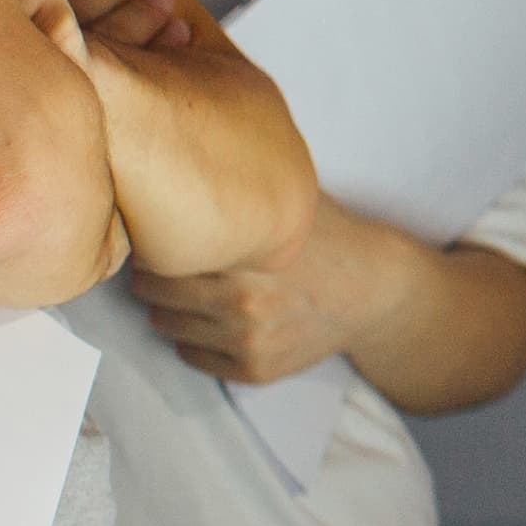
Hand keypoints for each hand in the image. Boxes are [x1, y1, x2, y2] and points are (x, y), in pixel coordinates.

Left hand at [132, 201, 400, 384]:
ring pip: (164, 325)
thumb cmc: (328, 237)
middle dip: (156, 273)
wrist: (375, 290)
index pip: (157, 254)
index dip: (152, 240)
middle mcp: (242, 303)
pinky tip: (221, 316)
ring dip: (173, 306)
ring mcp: (248, 340)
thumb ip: (240, 186)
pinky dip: (197, 336)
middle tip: (173, 261)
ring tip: (198, 288)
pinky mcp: (254, 369)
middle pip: (151, 291)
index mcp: (245, 257)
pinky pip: (190, 355)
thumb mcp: (290, 200)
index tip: (158, 233)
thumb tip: (184, 155)